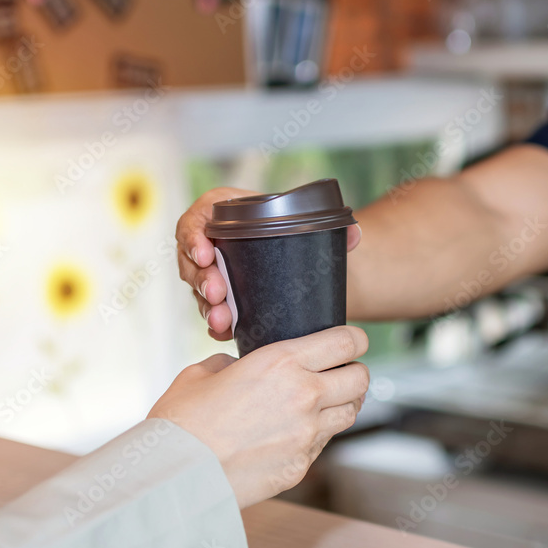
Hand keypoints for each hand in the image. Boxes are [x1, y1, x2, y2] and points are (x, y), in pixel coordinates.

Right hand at [147, 326, 368, 508]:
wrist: (175, 478)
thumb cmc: (182, 422)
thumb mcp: (203, 373)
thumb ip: (232, 363)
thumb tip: (239, 367)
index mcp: (282, 363)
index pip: (347, 342)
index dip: (355, 340)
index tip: (351, 342)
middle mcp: (303, 396)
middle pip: (361, 378)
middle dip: (354, 371)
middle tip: (340, 372)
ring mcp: (306, 435)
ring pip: (351, 412)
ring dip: (342, 403)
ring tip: (323, 402)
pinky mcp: (301, 466)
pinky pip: (325, 443)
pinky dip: (318, 434)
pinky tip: (295, 431)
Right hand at [176, 187, 361, 340]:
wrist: (306, 266)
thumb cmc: (301, 238)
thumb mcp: (311, 228)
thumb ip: (334, 229)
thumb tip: (354, 234)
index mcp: (227, 214)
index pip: (197, 219)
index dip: (193, 235)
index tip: (205, 253)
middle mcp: (214, 244)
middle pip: (193, 259)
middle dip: (201, 278)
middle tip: (218, 293)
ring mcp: (214, 274)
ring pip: (198, 289)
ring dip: (206, 305)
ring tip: (222, 319)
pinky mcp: (222, 300)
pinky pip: (210, 312)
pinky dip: (216, 324)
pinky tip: (224, 333)